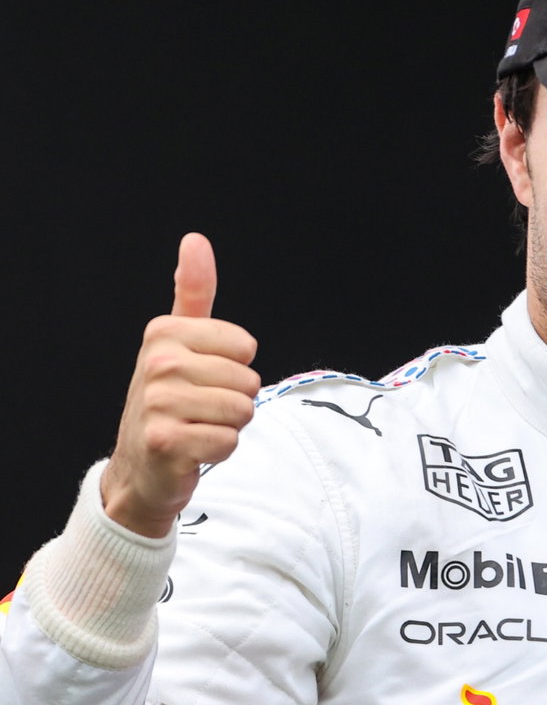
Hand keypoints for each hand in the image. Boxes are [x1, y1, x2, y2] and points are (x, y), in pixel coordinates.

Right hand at [100, 233, 260, 537]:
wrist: (141, 465)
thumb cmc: (169, 398)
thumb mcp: (178, 341)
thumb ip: (193, 292)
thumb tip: (195, 239)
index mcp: (163, 333)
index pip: (246, 346)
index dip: (236, 368)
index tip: (203, 377)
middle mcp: (157, 363)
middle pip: (248, 381)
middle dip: (235, 400)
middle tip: (201, 409)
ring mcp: (157, 404)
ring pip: (242, 411)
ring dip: (229, 426)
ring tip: (198, 426)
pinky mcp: (165, 442)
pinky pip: (228, 442)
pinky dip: (219, 451)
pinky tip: (193, 449)